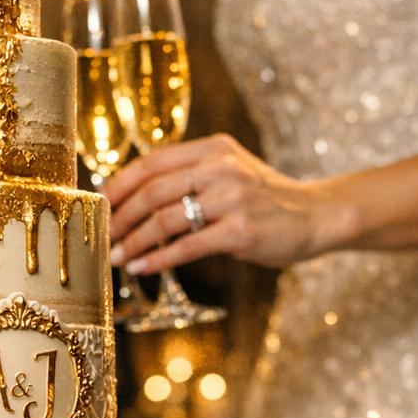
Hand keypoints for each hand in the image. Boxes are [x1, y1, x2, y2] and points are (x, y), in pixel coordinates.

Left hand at [105, 134, 347, 276]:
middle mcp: (220, 169)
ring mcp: (231, 199)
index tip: (101, 204)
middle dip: (120, 217)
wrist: (316, 215)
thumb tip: (135, 196)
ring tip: (117, 257)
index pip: (152, 162)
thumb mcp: (230, 171)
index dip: (120, 183)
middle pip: (152, 191)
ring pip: (164, 220)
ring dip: (134, 241)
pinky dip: (158, 259)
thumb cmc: (264, 198)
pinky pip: (187, 246)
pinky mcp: (240, 231)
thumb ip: (190, 175)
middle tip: (104, 236)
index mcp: (213, 149)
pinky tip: (142, 267)